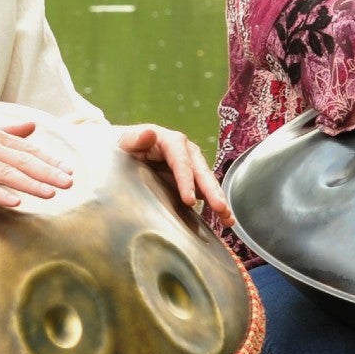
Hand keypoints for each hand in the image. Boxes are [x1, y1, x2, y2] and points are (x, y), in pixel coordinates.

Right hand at [0, 107, 74, 207]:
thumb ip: (7, 131)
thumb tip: (33, 126)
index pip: (28, 149)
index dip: (50, 160)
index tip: (70, 170)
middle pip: (22, 162)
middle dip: (48, 173)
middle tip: (70, 183)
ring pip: (5, 174)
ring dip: (30, 184)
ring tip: (50, 194)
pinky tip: (14, 202)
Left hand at [115, 123, 230, 223]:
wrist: (127, 151)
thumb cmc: (127, 145)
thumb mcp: (126, 141)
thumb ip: (134, 139)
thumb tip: (148, 133)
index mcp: (173, 142)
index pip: (182, 162)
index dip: (187, 181)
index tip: (189, 200)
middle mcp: (187, 154)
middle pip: (202, 173)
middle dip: (212, 192)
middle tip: (220, 208)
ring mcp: (192, 168)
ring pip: (208, 184)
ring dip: (219, 200)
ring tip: (228, 218)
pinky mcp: (192, 182)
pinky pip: (205, 193)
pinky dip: (215, 206)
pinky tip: (224, 220)